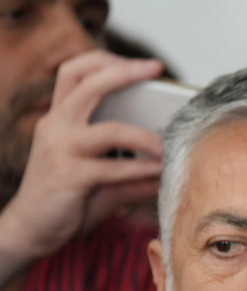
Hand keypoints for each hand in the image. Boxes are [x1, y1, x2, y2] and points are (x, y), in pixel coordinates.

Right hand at [0, 51, 162, 282]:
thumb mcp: (102, 179)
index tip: (140, 64)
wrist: (31, 230)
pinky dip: (142, 170)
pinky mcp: (69, 176)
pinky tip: (159, 174)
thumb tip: (171, 166)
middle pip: (88, 83)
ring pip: (110, 130)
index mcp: (60, 119)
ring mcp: (60, 149)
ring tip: (168, 147)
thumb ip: (133, 170)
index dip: (105, 61)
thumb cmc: (67, 200)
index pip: (74, 72)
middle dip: (125, 72)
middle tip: (156, 70)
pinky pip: (114, 168)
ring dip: (147, 138)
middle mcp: (56, 127)